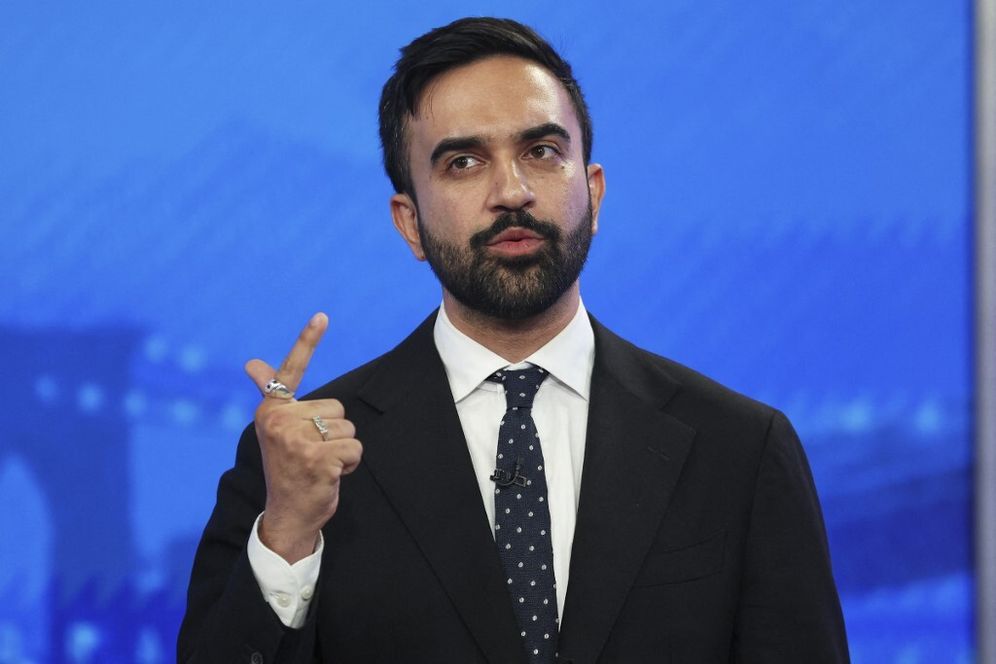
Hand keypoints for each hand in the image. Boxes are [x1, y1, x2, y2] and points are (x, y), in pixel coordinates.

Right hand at [245, 312, 362, 562]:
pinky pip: (355, 448)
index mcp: (270, 409)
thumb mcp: (278, 429)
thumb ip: (272, 393)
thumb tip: (252, 364)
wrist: (287, 515)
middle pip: (338, 407)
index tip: (322, 315)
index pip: (291, 369)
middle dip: (334, 432)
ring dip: (343, 450)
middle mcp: (278, 420)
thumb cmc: (289, 468)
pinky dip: (350, 464)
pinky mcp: (317, 458)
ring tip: (319, 465)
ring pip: (349, 428)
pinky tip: (329, 476)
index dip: (308, 340)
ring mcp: (296, 439)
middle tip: (311, 455)